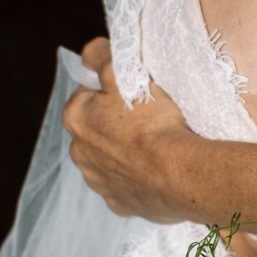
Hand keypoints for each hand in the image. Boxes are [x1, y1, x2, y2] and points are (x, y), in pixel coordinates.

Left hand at [62, 37, 198, 221]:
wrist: (179, 172)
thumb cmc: (153, 122)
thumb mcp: (125, 74)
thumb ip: (101, 56)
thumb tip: (90, 51)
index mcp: (76, 119)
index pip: (88, 95)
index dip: (111, 92)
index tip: (133, 94)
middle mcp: (80, 153)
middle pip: (96, 130)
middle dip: (115, 125)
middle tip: (146, 120)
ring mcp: (99, 183)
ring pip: (109, 161)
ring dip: (124, 154)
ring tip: (153, 147)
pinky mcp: (121, 205)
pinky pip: (125, 188)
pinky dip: (136, 180)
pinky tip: (154, 172)